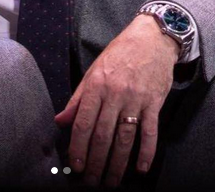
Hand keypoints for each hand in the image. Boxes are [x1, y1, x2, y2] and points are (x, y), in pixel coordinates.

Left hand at [54, 14, 177, 187]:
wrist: (152, 37)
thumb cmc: (121, 53)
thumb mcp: (94, 70)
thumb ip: (78, 98)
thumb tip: (60, 120)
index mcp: (97, 84)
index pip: (83, 122)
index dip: (78, 147)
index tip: (76, 165)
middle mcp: (115, 93)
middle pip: (103, 135)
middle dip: (95, 162)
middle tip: (91, 182)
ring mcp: (136, 98)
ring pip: (124, 138)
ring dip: (117, 164)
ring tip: (111, 181)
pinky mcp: (154, 102)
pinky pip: (150, 131)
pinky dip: (146, 152)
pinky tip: (140, 168)